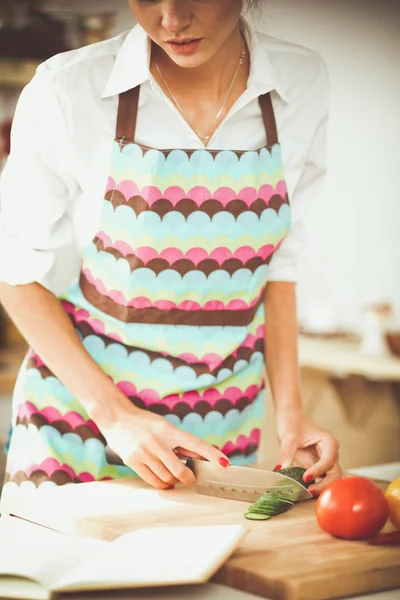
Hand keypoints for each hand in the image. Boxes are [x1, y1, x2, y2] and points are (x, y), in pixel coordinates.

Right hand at [102, 403, 229, 489]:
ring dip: (172, 481)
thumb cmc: (144, 422)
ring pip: (166, 478)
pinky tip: (163, 481)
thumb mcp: (164, 426)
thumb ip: (181, 442)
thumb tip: (201, 455)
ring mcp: (145, 452)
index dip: (211, 454)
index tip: (224, 463)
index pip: (195, 444)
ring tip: (171, 476)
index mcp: (169, 430)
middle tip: (190, 478)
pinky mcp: (133, 461)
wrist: (117, 418)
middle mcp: (158, 441)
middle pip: (180, 470)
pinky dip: (161, 484)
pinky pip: (152, 481)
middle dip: (188, 478)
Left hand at [275, 407, 342, 494]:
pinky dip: (317, 485)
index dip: (318, 470)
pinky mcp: (319, 466)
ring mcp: (326, 460)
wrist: (290, 418)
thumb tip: (280, 469)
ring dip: (322, 486)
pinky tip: (306, 490)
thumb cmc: (292, 423)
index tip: (306, 477)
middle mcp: (331, 452)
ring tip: (308, 492)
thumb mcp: (288, 437)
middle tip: (309, 491)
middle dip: (324, 483)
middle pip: (335, 473)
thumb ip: (286, 453)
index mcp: (328, 442)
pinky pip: (322, 478)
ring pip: (331, 478)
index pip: (328, 460)